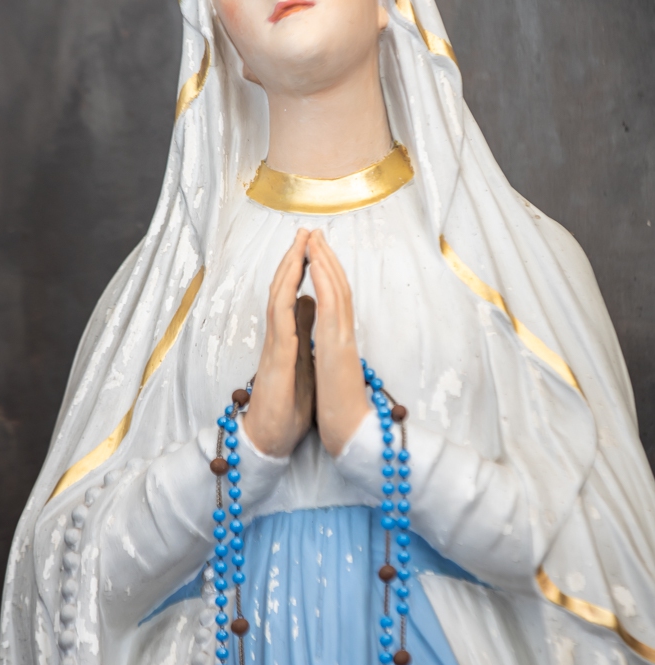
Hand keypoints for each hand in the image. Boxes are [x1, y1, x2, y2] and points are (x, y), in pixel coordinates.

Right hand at [243, 229, 313, 456]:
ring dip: (289, 269)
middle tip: (304, 230)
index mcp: (286, 337)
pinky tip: (294, 283)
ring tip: (299, 244)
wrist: (268, 440)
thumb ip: (302, 332)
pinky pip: (280, 324)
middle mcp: (277, 337)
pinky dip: (286, 299)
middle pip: (282, 288)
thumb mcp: (300, 361)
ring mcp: (275, 346)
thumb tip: (309, 303)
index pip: (291, 293)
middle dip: (294, 257)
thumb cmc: (284, 406)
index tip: (311, 244)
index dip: (300, 268)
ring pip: (278, 298)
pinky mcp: (277, 361)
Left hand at [308, 229, 368, 456]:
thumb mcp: (329, 371)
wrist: (351, 432)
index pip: (333, 298)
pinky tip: (319, 264)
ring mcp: (342, 338)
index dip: (326, 272)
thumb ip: (327, 347)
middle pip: (338, 286)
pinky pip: (332, 307)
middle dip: (325, 257)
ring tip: (314, 238)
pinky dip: (326, 282)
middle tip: (315, 232)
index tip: (315, 251)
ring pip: (337, 290)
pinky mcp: (337, 346)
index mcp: (338, 339)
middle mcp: (343, 333)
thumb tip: (321, 333)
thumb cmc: (341, 407)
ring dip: (326, 261)